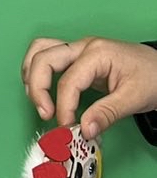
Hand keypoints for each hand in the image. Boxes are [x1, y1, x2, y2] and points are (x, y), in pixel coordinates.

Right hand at [22, 35, 156, 138]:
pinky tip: (41, 91)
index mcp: (97, 53)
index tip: (67, 128)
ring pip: (40, 51)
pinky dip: (38, 72)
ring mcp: (78, 49)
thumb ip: (107, 114)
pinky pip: (47, 56)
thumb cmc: (153, 78)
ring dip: (32, 75)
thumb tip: (83, 131)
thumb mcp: (134, 98)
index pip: (68, 81)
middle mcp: (83, 46)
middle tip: (46, 114)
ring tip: (38, 102)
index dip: (64, 108)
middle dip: (37, 88)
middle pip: (44, 58)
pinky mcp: (77, 57)